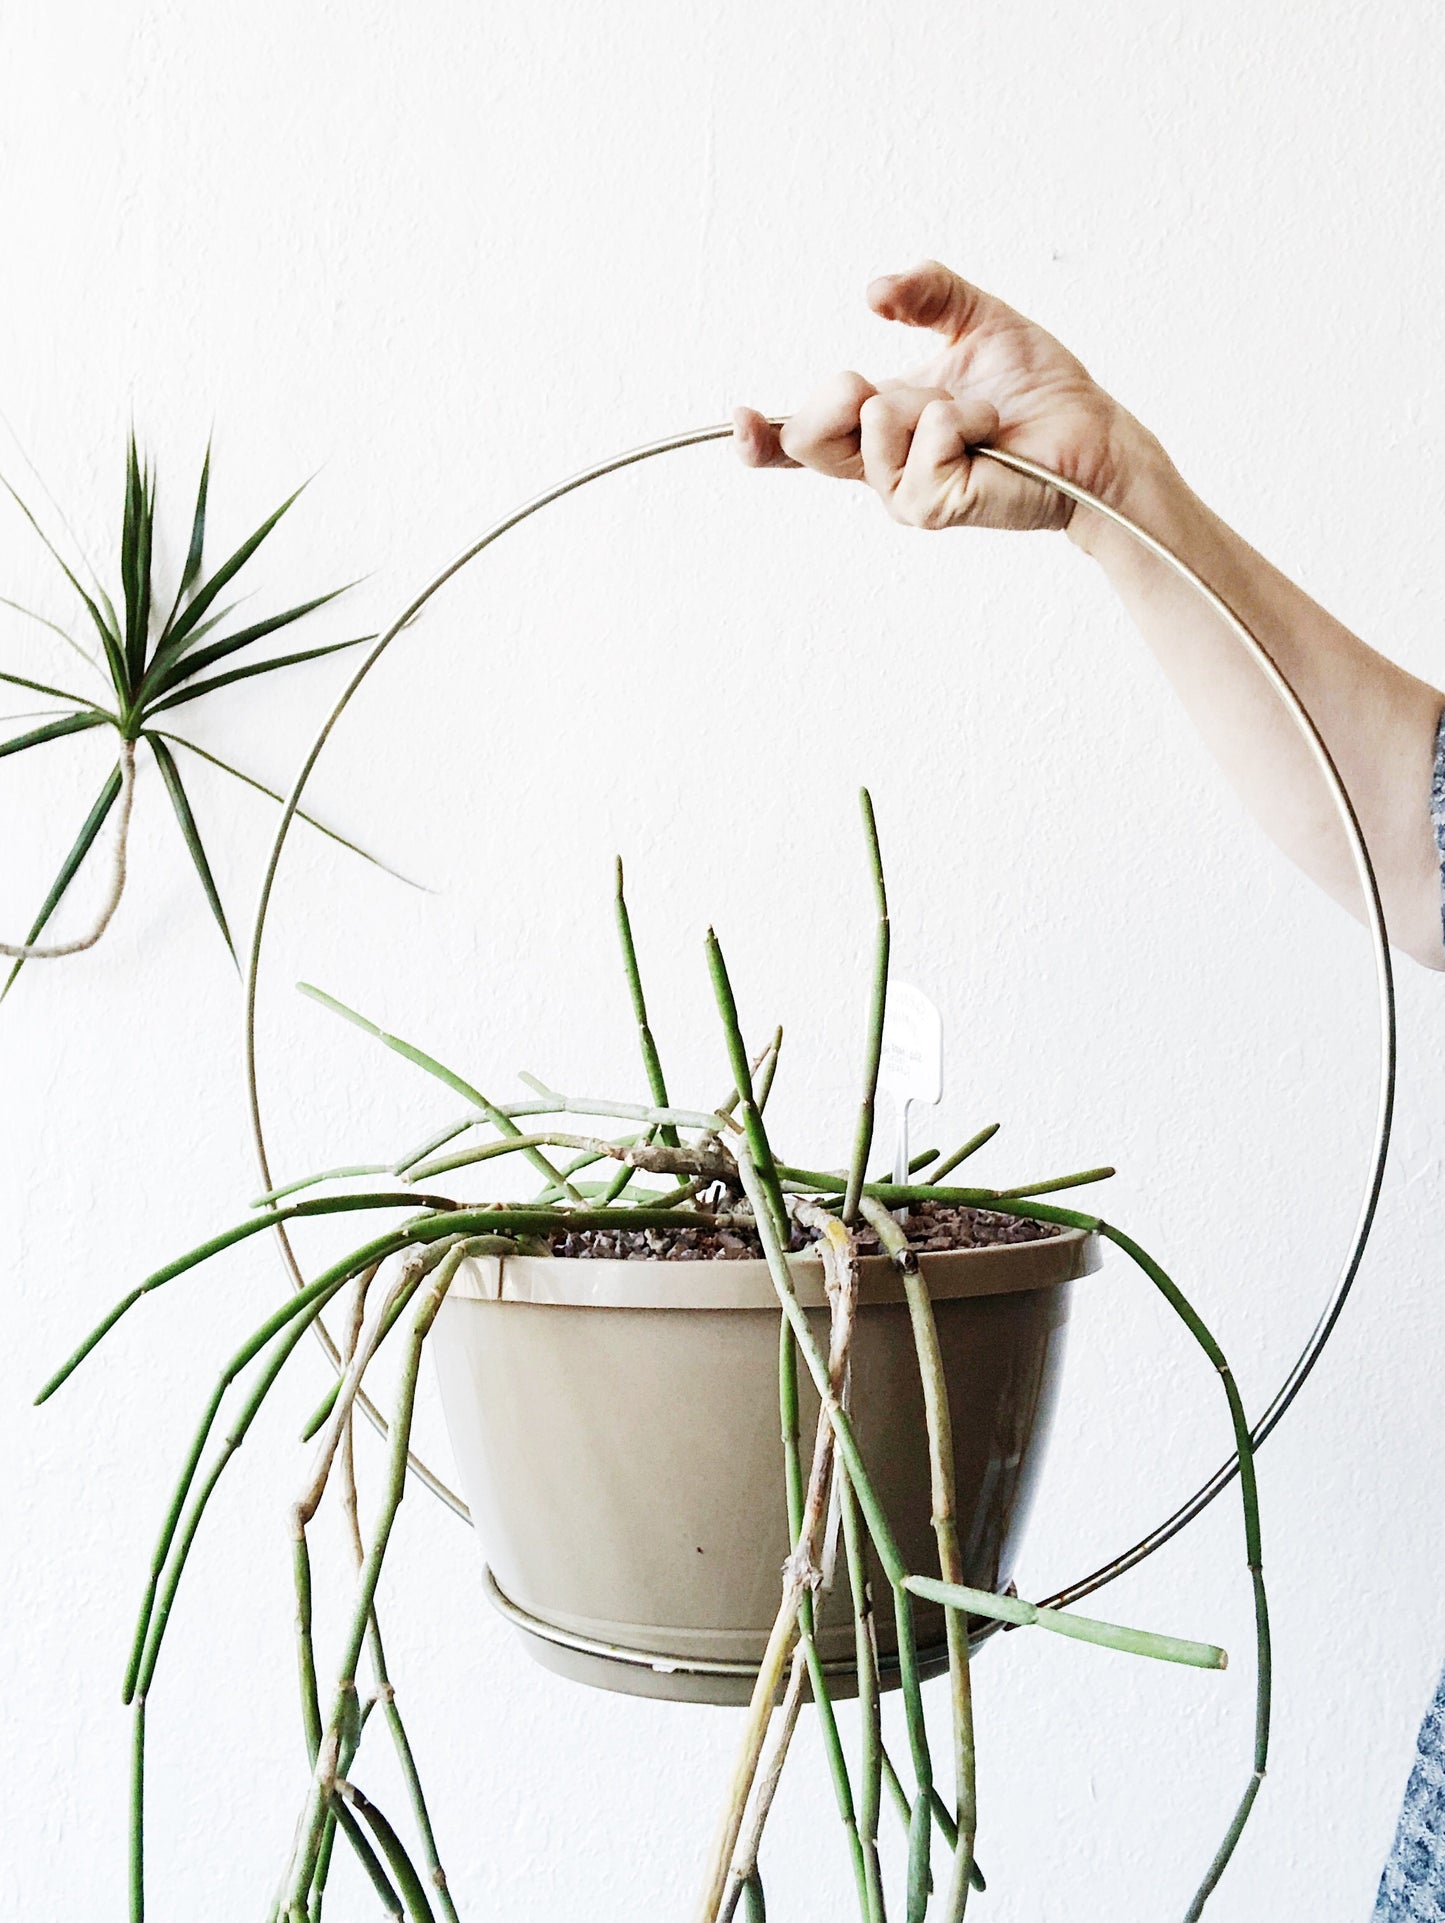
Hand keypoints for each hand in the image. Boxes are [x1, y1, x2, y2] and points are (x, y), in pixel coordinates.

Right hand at [733, 260, 1161, 539]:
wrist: (1091, 434)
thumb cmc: (1036, 390)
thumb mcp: (974, 318)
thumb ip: (924, 292)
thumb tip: (872, 290)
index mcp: (876, 426)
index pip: (800, 442)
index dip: (760, 438)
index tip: (737, 418)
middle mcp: (880, 466)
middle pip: (808, 438)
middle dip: (840, 393)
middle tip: (886, 384)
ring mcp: (904, 494)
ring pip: (870, 429)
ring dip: (934, 403)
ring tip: (979, 416)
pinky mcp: (933, 508)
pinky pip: (921, 446)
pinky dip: (960, 423)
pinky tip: (988, 434)